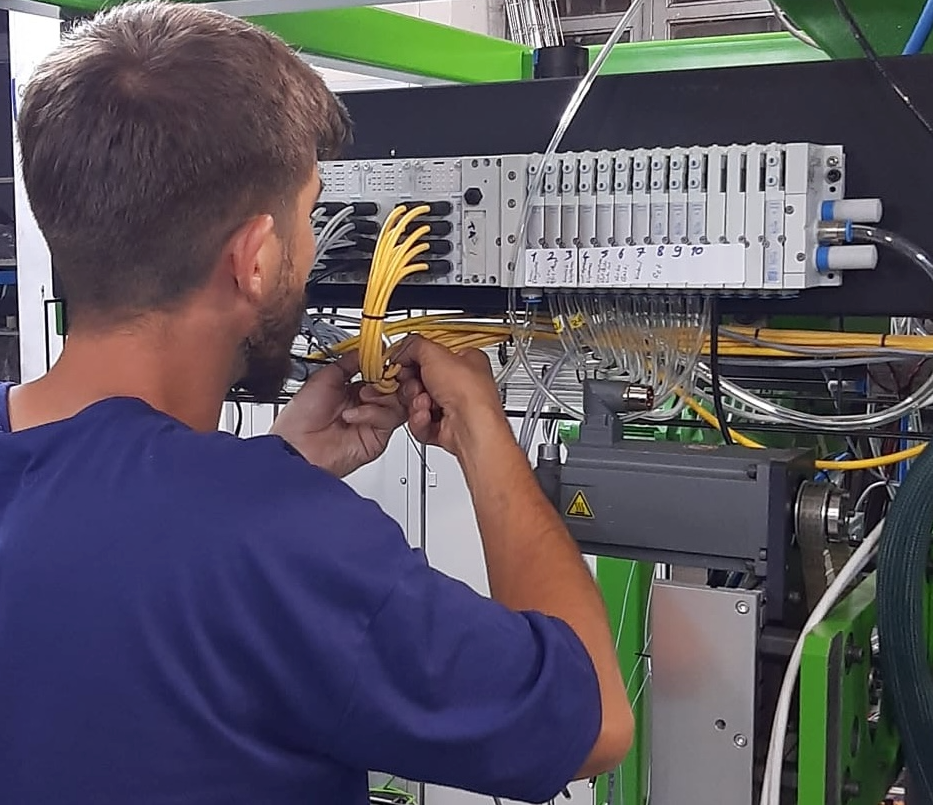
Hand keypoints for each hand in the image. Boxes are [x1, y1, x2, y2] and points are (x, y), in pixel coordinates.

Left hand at [270, 351, 422, 477]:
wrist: (296, 447)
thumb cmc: (300, 419)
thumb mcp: (324, 378)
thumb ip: (348, 362)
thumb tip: (366, 349)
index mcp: (352, 389)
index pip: (380, 373)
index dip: (384, 365)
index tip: (385, 356)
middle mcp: (364, 405)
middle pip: (395, 387)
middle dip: (389, 378)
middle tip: (380, 375)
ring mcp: (371, 421)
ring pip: (398, 402)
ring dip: (381, 394)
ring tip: (363, 396)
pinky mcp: (377, 438)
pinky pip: (388, 419)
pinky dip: (372, 412)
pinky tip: (353, 415)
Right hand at [390, 335, 509, 458]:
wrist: (472, 427)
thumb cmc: (468, 392)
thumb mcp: (435, 354)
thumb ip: (415, 345)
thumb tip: (403, 348)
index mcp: (467, 361)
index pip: (434, 355)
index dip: (416, 358)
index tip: (404, 361)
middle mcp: (461, 385)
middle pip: (423, 381)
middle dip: (414, 385)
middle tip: (416, 384)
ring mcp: (454, 408)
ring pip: (419, 403)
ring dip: (416, 403)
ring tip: (425, 403)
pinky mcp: (445, 428)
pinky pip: (421, 423)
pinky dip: (420, 421)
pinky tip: (427, 416)